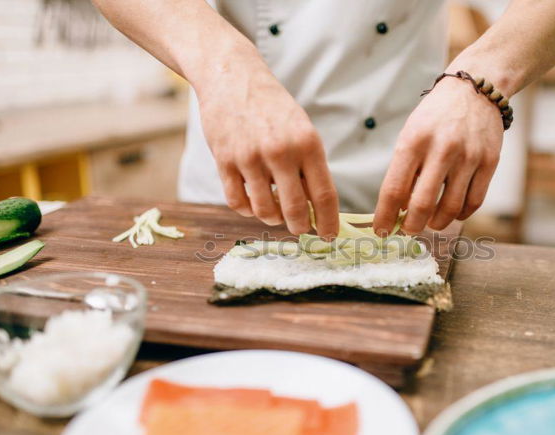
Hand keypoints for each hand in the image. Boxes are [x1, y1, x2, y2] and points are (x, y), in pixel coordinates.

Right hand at [195, 50, 338, 237]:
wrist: (232, 78)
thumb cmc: (272, 107)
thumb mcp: (301, 129)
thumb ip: (309, 166)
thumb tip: (317, 208)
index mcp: (307, 143)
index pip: (324, 194)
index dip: (329, 222)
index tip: (329, 236)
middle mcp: (280, 151)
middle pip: (295, 209)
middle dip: (300, 227)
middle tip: (301, 229)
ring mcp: (250, 157)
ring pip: (264, 210)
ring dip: (272, 218)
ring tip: (275, 212)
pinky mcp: (224, 161)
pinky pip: (237, 202)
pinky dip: (247, 209)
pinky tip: (253, 202)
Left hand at [373, 76, 502, 235]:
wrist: (476, 89)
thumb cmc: (436, 116)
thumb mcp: (411, 134)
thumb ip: (404, 170)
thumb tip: (397, 209)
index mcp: (414, 141)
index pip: (394, 189)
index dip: (385, 216)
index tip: (381, 230)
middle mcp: (442, 149)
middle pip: (422, 205)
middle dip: (411, 226)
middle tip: (407, 229)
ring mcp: (468, 157)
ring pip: (450, 209)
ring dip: (436, 223)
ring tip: (429, 223)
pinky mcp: (489, 163)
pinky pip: (474, 202)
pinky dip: (460, 215)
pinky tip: (451, 213)